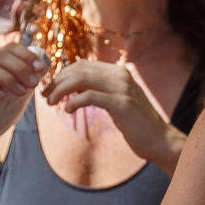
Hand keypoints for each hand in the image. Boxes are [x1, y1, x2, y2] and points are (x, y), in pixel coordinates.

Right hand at [0, 34, 41, 106]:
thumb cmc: (7, 94)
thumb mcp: (22, 82)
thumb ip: (30, 72)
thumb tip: (44, 65)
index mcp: (2, 56)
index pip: (12, 48)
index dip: (27, 55)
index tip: (40, 68)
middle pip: (2, 56)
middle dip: (20, 69)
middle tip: (33, 84)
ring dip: (8, 79)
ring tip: (22, 92)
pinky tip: (2, 96)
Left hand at [44, 59, 180, 166]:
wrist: (159, 140)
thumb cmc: (136, 124)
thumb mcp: (116, 101)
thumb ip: (100, 90)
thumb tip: (75, 86)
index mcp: (118, 72)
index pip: (82, 65)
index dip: (62, 74)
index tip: (50, 88)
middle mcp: (120, 75)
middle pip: (79, 70)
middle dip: (57, 81)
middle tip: (45, 96)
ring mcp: (122, 88)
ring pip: (82, 80)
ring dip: (61, 90)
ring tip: (52, 102)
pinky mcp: (122, 104)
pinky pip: (90, 96)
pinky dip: (74, 101)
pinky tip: (68, 110)